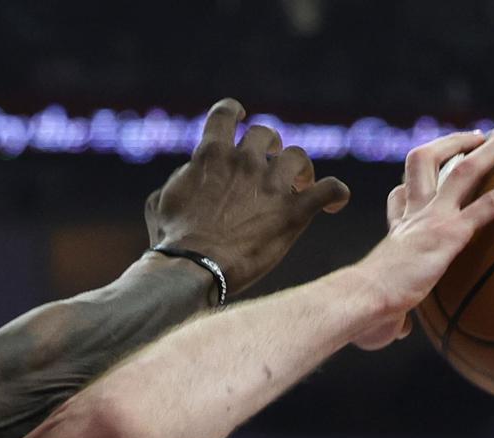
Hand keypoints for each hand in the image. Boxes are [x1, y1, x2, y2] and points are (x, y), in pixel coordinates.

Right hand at [145, 99, 351, 294]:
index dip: (235, 112)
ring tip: (299, 184)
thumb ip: (178, 179)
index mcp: (211, 155)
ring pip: (298, 156)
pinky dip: (335, 194)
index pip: (225, 113)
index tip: (241, 118)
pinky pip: (330, 190)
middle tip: (269, 168)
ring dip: (299, 168)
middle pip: (266, 134)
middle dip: (269, 148)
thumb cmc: (172, 241)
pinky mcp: (293, 213)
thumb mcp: (159, 201)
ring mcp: (271, 185)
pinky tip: (334, 203)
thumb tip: (190, 173)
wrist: (193, 269)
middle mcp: (244, 161)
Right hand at [352, 127, 493, 349]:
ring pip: (465, 168)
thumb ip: (392, 313)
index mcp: (396, 232)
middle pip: (427, 160)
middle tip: (480, 136)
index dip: (410, 185)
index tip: (420, 183)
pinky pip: (488, 204)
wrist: (362, 300)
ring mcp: (432, 218)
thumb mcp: (380, 307)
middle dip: (454, 141)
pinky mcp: (450, 233)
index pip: (400, 197)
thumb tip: (397, 330)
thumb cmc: (366, 311)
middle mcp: (413, 215)